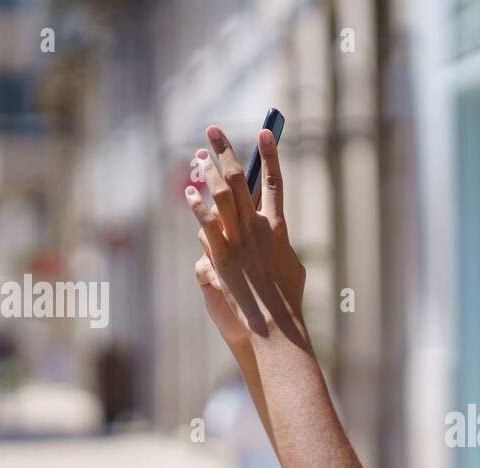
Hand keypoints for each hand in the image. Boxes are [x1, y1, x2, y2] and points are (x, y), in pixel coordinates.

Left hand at [184, 126, 307, 345]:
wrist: (276, 324)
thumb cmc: (287, 302)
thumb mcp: (290, 269)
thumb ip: (276, 249)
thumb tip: (271, 243)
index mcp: (279, 228)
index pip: (274, 182)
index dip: (270, 155)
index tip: (265, 132)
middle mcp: (258, 228)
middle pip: (240, 180)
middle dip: (226, 152)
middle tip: (213, 131)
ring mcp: (239, 241)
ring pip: (221, 197)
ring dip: (207, 173)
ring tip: (197, 155)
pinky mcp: (222, 256)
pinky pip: (207, 225)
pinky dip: (198, 208)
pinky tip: (189, 194)